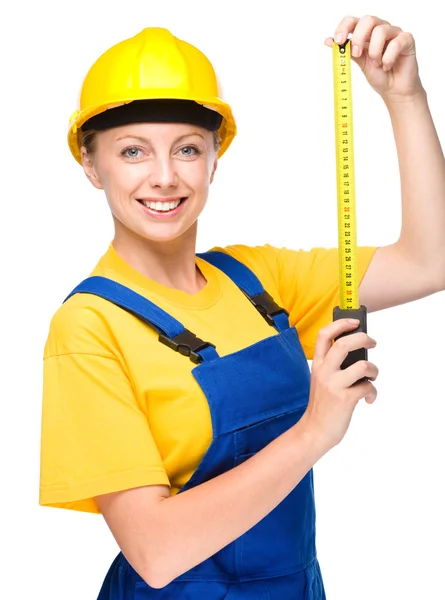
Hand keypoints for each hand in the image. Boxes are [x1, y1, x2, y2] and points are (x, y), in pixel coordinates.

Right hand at [300, 318, 378, 452]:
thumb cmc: (322, 405)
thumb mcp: (322, 380)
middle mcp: (324, 372)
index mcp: (317, 365)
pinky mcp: (345, 399)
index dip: (340, 324)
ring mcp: (334, 385)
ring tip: (372, 378)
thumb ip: (334, 366)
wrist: (314, 431)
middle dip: (363, 338)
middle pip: (344, 344)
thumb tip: (359, 352)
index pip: (324, 335)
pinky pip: (368, 388)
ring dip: (374, 370)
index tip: (354, 322)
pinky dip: (372, 392)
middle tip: (372, 343)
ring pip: (362, 366)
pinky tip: (368, 399)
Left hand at [325, 15, 423, 101]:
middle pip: (368, 20)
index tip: (338, 41)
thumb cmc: (378, 75)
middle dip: (359, 37)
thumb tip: (328, 41)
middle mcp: (380, 29)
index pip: (353, 21)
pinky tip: (387, 66)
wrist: (393, 90)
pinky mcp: (407, 40)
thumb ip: (347, 51)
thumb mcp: (359, 63)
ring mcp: (394, 33)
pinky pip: (396, 43)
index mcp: (366, 33)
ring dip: (375, 52)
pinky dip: (388, 58)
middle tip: (357, 54)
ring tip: (377, 64)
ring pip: (381, 30)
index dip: (344, 28)